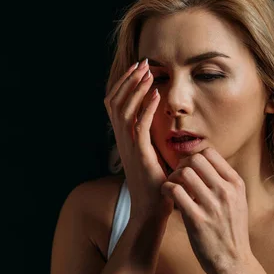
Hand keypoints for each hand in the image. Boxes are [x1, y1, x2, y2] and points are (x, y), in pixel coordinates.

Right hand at [104, 59, 173, 222]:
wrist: (151, 210)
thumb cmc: (154, 184)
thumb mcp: (149, 155)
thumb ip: (148, 137)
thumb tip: (157, 120)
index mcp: (123, 138)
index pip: (115, 104)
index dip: (124, 84)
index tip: (138, 69)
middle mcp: (122, 140)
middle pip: (115, 101)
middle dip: (129, 80)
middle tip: (144, 63)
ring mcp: (128, 147)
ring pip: (124, 109)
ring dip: (136, 88)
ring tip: (148, 73)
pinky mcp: (140, 154)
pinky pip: (140, 126)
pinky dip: (146, 108)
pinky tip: (157, 95)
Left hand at [160, 147, 252, 273]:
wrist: (234, 262)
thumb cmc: (232, 231)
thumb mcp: (238, 202)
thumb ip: (225, 182)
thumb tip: (206, 163)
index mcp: (236, 184)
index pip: (210, 153)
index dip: (194, 158)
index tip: (189, 170)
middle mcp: (226, 192)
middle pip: (196, 160)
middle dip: (182, 165)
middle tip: (178, 178)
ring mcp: (212, 205)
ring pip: (184, 173)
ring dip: (173, 177)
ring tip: (173, 188)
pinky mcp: (197, 220)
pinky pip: (175, 191)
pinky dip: (167, 189)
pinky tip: (168, 196)